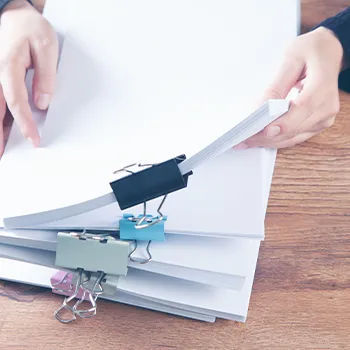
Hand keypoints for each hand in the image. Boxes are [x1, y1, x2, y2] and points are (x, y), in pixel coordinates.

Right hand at [0, 0, 57, 154]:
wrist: (14, 13)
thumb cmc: (30, 28)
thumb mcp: (46, 48)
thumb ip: (45, 77)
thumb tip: (41, 103)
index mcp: (7, 66)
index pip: (16, 102)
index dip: (24, 123)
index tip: (33, 139)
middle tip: (2, 154)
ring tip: (0, 148)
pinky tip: (0, 128)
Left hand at [235, 27, 343, 148]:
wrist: (327, 53)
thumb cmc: (309, 51)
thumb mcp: (290, 59)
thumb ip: (276, 86)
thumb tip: (260, 110)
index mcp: (324, 83)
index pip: (304, 107)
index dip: (284, 122)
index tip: (265, 130)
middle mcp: (327, 105)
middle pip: (295, 128)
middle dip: (267, 136)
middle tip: (242, 138)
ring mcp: (324, 117)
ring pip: (293, 137)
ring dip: (268, 141)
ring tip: (245, 141)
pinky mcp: (317, 124)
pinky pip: (294, 137)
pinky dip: (276, 140)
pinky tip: (259, 139)